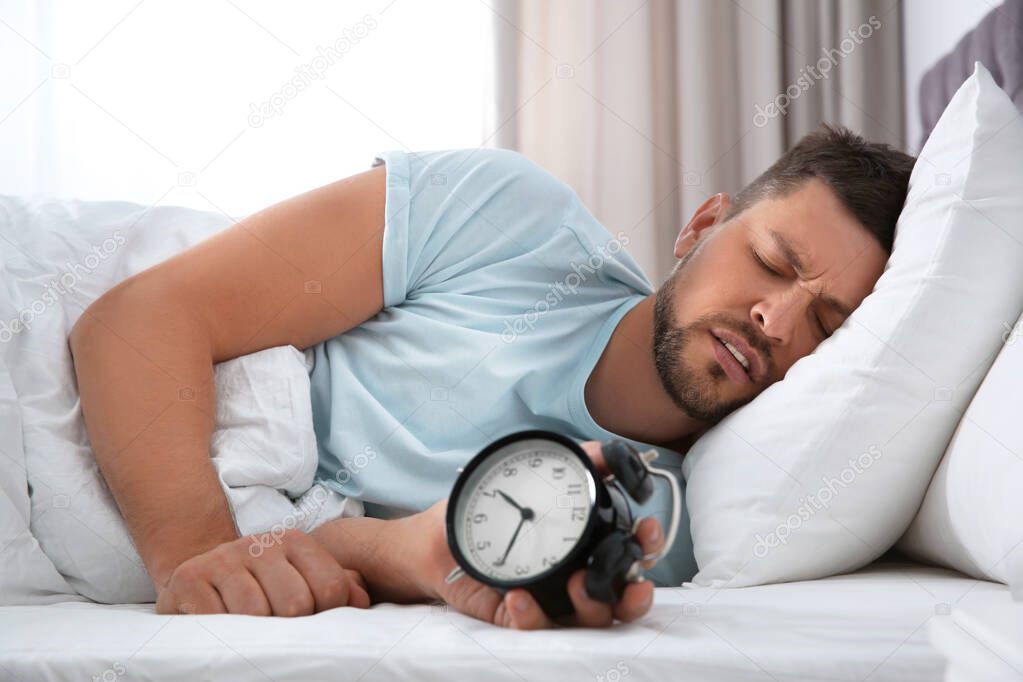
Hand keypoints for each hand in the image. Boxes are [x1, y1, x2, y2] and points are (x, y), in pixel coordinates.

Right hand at [155, 529, 370, 615]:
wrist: (195, 576)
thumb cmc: (258, 586)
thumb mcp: (298, 579)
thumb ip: (336, 586)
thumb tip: (361, 602)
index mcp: (294, 542)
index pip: (331, 586)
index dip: (326, 617)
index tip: (310, 625)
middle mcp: (260, 543)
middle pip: (297, 604)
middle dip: (290, 629)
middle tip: (278, 635)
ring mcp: (223, 559)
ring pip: (257, 614)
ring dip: (255, 635)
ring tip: (251, 635)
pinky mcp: (190, 579)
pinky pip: (218, 620)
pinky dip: (225, 635)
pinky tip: (225, 632)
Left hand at [417, 440, 665, 629]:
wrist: (436, 536)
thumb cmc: (488, 508)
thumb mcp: (532, 473)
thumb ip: (576, 461)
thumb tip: (613, 451)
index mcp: (586, 542)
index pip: (630, 550)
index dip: (648, 546)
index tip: (647, 530)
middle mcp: (576, 573)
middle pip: (621, 594)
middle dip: (635, 591)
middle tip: (631, 579)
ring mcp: (551, 599)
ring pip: (589, 619)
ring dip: (593, 606)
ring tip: (578, 584)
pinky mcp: (519, 616)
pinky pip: (535, 626)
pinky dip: (532, 614)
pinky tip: (518, 595)